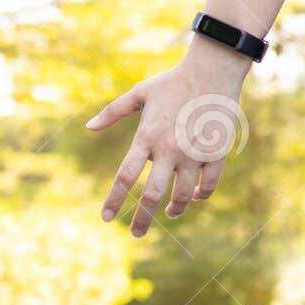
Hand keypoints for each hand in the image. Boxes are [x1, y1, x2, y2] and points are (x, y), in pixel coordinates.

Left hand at [85, 39, 253, 236]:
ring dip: (174, 209)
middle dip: (142, 220)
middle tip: (136, 235)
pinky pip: (208, 186)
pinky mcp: (216, 153)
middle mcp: (169, 150)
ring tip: (170, 213)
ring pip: (182, 196)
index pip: (125, 176)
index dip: (114, 200)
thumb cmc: (173, 81)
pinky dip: (200, 195)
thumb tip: (88, 127)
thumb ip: (113, 111)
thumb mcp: (140, 93)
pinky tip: (194, 197)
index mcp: (147, 136)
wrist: (213, 70)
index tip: (105, 218)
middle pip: (151, 195)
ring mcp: (194, 154)